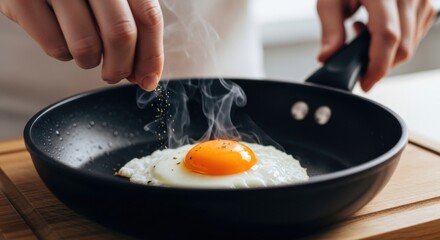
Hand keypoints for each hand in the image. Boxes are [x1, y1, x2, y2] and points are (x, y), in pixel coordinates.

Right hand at [0, 0, 163, 90]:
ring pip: (87, 45)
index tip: (148, 79)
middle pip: (121, 33)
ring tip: (85, 50)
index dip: (151, 56)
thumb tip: (145, 75)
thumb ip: (132, 26)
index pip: (148, 17)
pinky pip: (55, 47)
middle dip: (121, 66)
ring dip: (90, 61)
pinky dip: (63, 54)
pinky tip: (62, 38)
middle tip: (114, 74)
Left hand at [317, 0, 436, 90]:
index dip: (377, 65)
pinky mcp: (426, 4)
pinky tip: (376, 28)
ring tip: (362, 33)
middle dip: (380, 65)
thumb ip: (330, 28)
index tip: (365, 82)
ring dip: (386, 53)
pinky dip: (396, 42)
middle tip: (358, 64)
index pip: (388, 36)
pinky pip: (416, 36)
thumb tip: (328, 57)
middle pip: (403, 46)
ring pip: (411, 44)